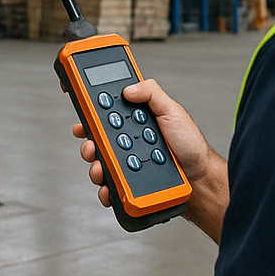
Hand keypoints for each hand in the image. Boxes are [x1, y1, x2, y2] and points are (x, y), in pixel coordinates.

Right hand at [72, 79, 229, 241]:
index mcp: (134, 118)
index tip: (74, 94)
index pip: (106, 107)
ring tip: (100, 165)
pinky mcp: (126, 182)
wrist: (200, 179)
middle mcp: (126, 138)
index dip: (88, 102)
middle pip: (94, 134)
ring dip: (93, 162)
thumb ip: (151, 93)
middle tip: (88, 137)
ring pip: (97, 159)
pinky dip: (104, 186)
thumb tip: (128, 89)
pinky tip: (108, 185)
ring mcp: (124, 160)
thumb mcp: (173, 111)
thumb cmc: (189, 145)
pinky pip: (108, 184)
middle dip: (85, 134)